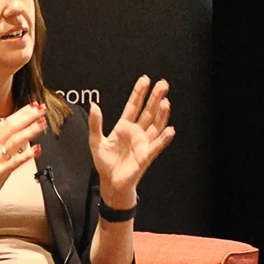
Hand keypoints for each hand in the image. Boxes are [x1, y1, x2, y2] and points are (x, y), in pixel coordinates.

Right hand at [0, 103, 46, 214]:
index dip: (21, 113)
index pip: (7, 123)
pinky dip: (26, 155)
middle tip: (41, 108)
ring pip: (14, 141)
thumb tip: (2, 125)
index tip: (34, 105)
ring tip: (42, 123)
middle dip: (27, 117)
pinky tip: (37, 149)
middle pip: (11, 128)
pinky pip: (14, 162)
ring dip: (29, 131)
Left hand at [89, 76, 173, 207]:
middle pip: (148, 112)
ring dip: (161, 114)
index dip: (139, 93)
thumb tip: (93, 105)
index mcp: (124, 127)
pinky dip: (164, 138)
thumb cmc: (105, 163)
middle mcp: (136, 132)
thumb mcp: (95, 141)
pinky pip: (157, 145)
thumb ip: (95, 124)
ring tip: (165, 101)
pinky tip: (169, 129)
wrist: (110, 183)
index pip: (133, 106)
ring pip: (156, 125)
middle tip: (162, 84)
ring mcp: (143, 143)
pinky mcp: (146, 156)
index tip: (145, 80)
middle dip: (155, 98)